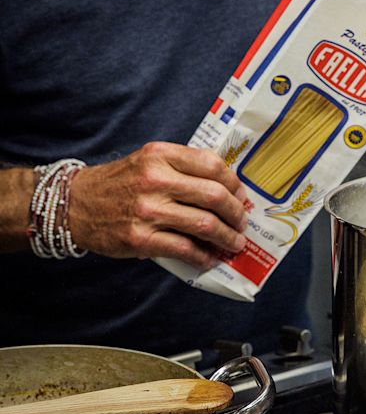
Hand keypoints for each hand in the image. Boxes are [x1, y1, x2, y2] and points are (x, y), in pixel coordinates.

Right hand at [68, 142, 247, 268]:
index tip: (241, 195)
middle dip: (237, 213)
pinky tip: (210, 258)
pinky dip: (204, 256)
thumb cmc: (120, 183)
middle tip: (242, 222)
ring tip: (234, 243)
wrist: (74, 204)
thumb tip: (227, 188)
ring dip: (227, 237)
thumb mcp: (149, 161)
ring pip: (205, 224)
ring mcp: (148, 210)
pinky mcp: (141, 238)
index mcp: (161, 155)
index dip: (234, 183)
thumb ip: (184, 167)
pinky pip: (185, 249)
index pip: (213, 165)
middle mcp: (156, 180)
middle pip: (215, 196)